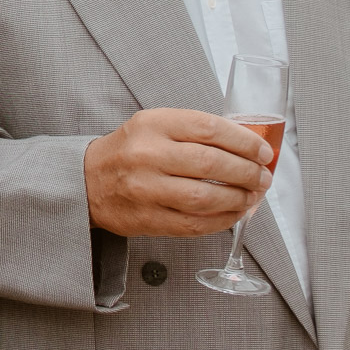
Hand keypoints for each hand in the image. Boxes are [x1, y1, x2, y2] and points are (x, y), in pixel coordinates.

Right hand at [81, 108, 272, 238]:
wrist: (87, 181)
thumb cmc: (129, 151)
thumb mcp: (155, 125)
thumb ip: (194, 131)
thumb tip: (247, 146)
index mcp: (152, 124)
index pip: (209, 128)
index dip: (244, 141)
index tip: (263, 152)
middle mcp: (147, 155)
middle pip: (211, 163)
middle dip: (247, 172)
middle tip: (263, 176)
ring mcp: (145, 189)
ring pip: (206, 198)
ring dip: (239, 199)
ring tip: (252, 196)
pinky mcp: (147, 219)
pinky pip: (195, 224)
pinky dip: (222, 220)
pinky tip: (234, 213)